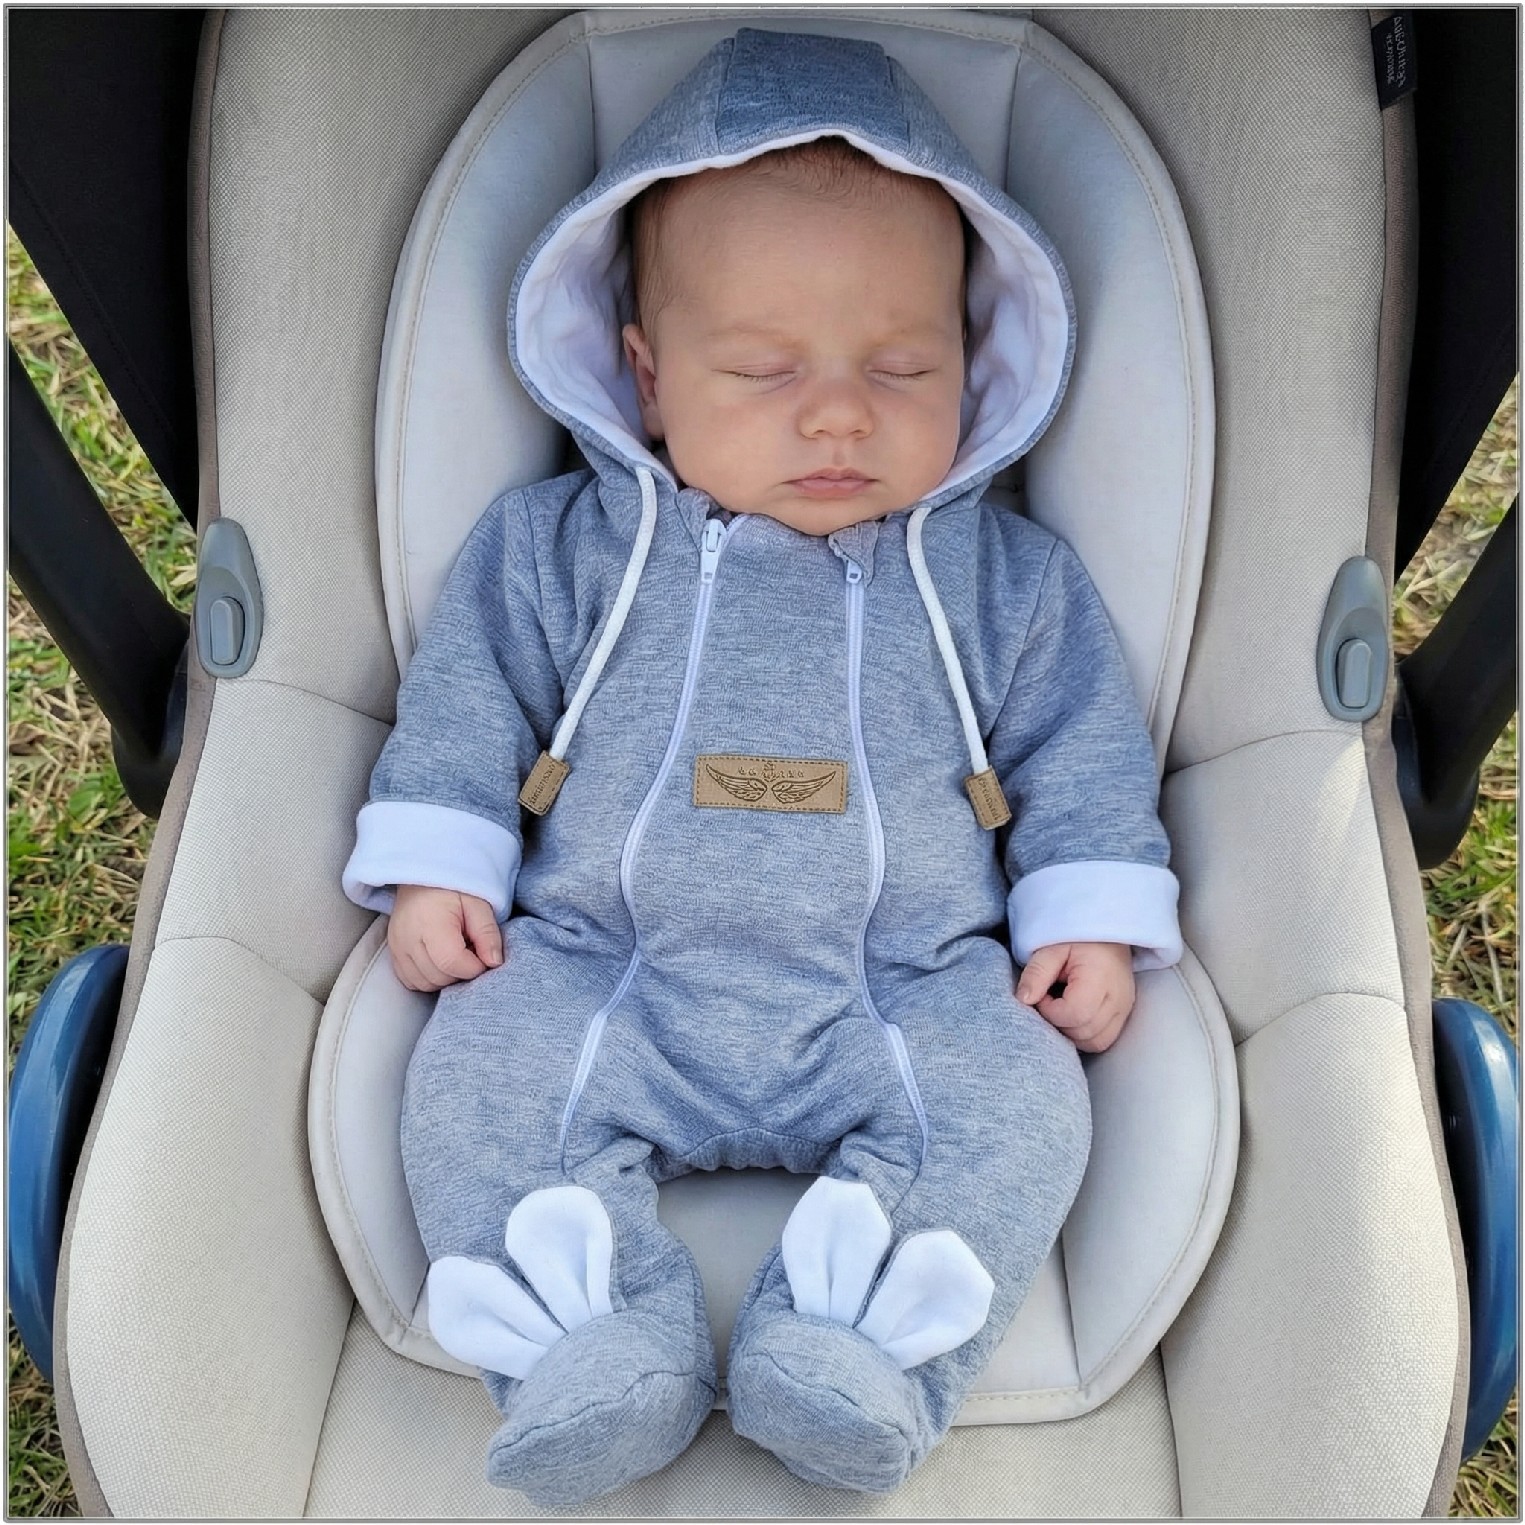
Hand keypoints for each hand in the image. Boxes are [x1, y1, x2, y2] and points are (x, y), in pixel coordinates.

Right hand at [388, 884, 503, 991]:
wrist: (423, 879)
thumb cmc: (453, 889)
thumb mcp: (478, 904)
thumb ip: (488, 933)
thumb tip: (494, 962)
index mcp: (430, 922)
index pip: (451, 962)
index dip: (474, 966)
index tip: (482, 955)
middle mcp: (408, 939)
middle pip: (439, 977)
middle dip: (462, 972)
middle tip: (470, 951)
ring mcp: (397, 948)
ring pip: (426, 984)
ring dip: (446, 977)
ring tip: (455, 954)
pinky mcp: (393, 955)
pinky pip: (412, 981)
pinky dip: (430, 978)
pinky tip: (440, 961)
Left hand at [1016, 942, 1135, 1052]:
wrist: (1105, 932)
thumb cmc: (1076, 938)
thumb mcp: (1050, 948)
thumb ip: (1036, 973)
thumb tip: (1023, 1000)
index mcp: (1101, 976)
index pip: (1076, 1013)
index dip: (1051, 1010)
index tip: (1043, 995)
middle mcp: (1118, 997)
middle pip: (1085, 1032)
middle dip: (1059, 1023)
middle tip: (1049, 1000)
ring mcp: (1124, 1009)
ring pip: (1095, 1042)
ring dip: (1072, 1032)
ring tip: (1061, 1008)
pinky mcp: (1124, 1015)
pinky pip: (1103, 1039)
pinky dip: (1084, 1034)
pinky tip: (1073, 1015)